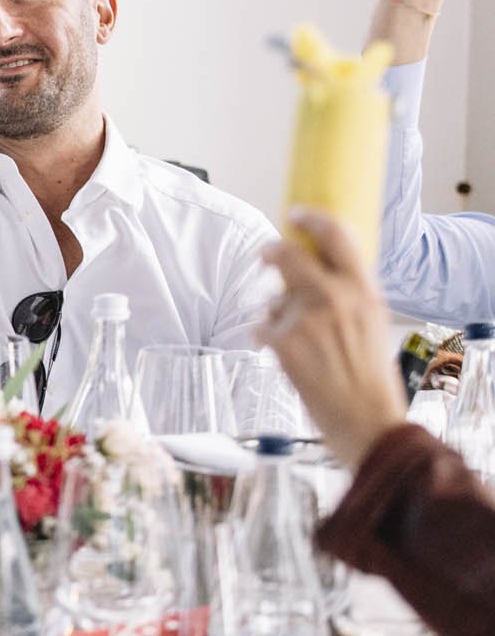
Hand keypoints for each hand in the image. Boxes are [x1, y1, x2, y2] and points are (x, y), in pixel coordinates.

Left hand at [259, 208, 407, 466]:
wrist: (367, 421)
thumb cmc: (371, 378)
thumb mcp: (373, 324)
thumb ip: (349, 296)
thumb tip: (318, 273)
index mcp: (364, 291)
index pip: (338, 236)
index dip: (312, 219)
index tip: (295, 213)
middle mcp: (335, 297)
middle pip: (287, 253)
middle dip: (270, 252)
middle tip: (265, 255)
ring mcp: (306, 317)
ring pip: (273, 299)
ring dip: (276, 314)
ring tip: (298, 342)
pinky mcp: (283, 340)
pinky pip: (262, 327)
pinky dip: (268, 340)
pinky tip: (289, 360)